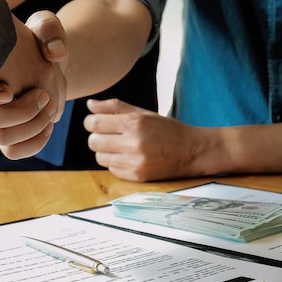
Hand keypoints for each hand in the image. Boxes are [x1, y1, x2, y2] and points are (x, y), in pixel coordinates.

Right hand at [0, 14, 66, 158]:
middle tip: (43, 95)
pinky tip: (49, 123)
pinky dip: (36, 143)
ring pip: (3, 140)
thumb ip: (50, 30)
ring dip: (33, 127)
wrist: (49, 63)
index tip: (7, 92)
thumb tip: (55, 53)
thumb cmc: (42, 41)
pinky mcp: (11, 133)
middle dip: (24, 112)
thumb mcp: (47, 26)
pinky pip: (15, 152)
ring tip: (48, 108)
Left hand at [84, 98, 207, 180]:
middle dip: (97, 137)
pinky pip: (112, 169)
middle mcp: (133, 143)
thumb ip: (115, 108)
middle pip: (93, 142)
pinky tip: (129, 157)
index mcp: (134, 123)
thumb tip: (90, 105)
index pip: (94, 123)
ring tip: (120, 146)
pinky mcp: (137, 176)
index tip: (97, 122)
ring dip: (106, 151)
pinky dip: (116, 163)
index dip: (91, 122)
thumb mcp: (143, 113)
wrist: (191, 151)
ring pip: (100, 157)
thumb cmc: (167, 129)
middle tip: (109, 135)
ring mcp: (135, 162)